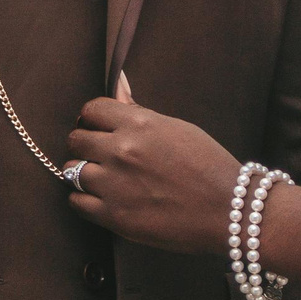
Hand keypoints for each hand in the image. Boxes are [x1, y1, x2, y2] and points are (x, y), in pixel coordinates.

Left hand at [65, 92, 243, 255]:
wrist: (228, 210)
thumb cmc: (208, 166)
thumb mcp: (177, 128)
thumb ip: (138, 110)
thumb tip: (118, 83)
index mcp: (139, 124)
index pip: (91, 110)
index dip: (93, 119)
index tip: (99, 128)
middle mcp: (122, 151)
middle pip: (76, 139)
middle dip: (86, 145)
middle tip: (101, 154)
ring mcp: (115, 185)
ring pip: (72, 171)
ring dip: (84, 173)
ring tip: (102, 178)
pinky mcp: (115, 216)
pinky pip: (76, 202)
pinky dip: (84, 200)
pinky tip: (101, 198)